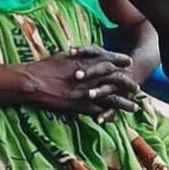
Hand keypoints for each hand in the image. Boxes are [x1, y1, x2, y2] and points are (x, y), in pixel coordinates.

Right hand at [24, 44, 140, 118]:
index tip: (129, 62)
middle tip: (137, 87)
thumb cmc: (44, 67)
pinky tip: (114, 118)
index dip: (120, 61)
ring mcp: (86, 92)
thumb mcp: (62, 55)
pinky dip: (107, 114)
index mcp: (86, 63)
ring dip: (124, 103)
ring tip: (134, 107)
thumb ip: (76, 55)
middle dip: (128, 83)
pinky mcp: (80, 106)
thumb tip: (81, 51)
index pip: (109, 60)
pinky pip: (98, 110)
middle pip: (115, 79)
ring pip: (112, 98)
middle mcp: (90, 77)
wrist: (32, 82)